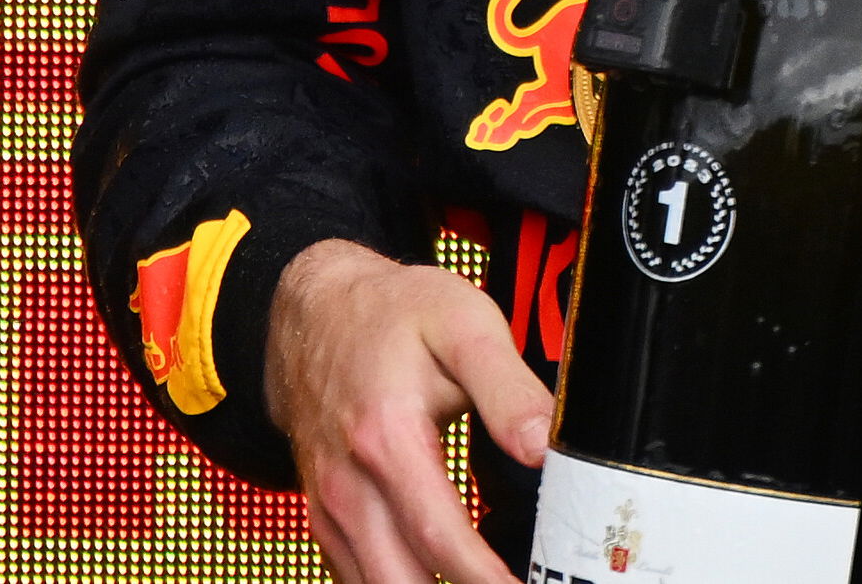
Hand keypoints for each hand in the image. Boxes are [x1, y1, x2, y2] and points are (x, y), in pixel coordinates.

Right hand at [264, 239, 547, 583]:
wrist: (317, 306)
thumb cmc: (392, 314)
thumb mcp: (462, 324)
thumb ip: (507, 388)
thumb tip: (544, 446)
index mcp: (387, 439)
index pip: (443, 541)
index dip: (489, 582)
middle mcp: (349, 483)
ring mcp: (330, 503)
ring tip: (475, 581)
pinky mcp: (323, 513)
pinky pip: (353, 578)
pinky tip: (434, 577)